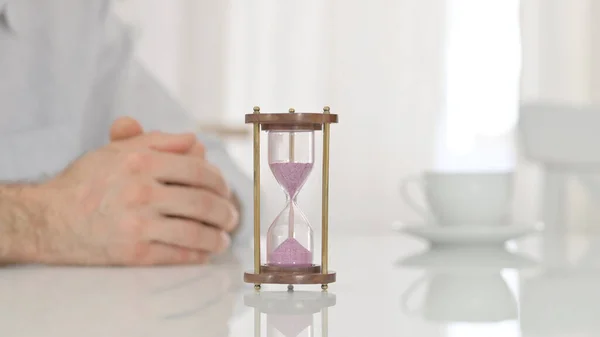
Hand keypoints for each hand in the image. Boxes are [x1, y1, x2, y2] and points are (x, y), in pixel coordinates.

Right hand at [33, 118, 238, 265]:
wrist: (49, 219)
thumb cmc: (87, 181)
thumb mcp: (118, 150)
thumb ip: (159, 141)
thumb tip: (197, 142)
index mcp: (142, 161)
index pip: (199, 171)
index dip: (220, 182)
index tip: (226, 191)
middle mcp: (142, 191)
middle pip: (203, 203)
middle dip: (226, 212)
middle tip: (232, 217)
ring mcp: (138, 224)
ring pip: (196, 232)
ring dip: (218, 237)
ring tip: (223, 238)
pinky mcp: (133, 253)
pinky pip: (178, 254)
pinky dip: (198, 254)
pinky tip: (205, 252)